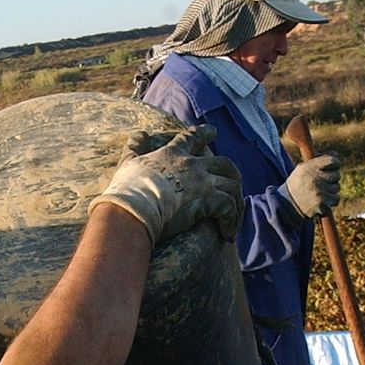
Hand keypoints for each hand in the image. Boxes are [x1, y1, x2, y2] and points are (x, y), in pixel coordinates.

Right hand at [88, 126, 242, 243]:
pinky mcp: (208, 202)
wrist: (134, 208)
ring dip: (236, 203)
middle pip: (224, 163)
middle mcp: (192, 165)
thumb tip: (139, 134)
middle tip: (236, 181)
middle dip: (233, 172)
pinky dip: (231, 221)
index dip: (204, 133)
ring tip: (233, 219)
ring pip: (232, 187)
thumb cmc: (128, 189)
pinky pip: (229, 209)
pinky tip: (228, 233)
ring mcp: (203, 183)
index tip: (213, 131)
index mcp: (173, 154)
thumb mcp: (128, 162)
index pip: (192, 137)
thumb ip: (134, 147)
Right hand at [280, 154, 341, 216]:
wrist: (287, 205)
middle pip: (336, 175)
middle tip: (321, 184)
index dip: (335, 164)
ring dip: (330, 191)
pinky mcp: (321, 203)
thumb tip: (336, 155)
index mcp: (309, 167)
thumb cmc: (298, 184)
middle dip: (331, 180)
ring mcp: (318, 191)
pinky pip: (335, 199)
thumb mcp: (303, 169)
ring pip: (336, 188)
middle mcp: (314, 178)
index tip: (333, 168)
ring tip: (318, 193)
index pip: (333, 160)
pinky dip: (331, 201)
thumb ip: (319, 161)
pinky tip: (321, 201)